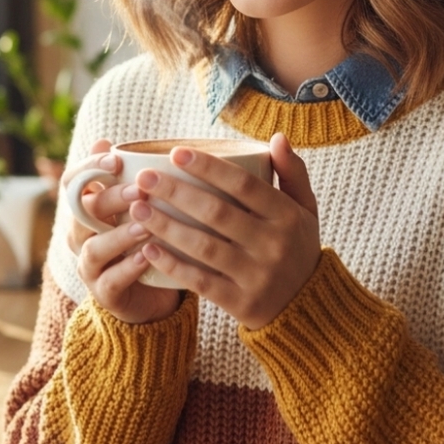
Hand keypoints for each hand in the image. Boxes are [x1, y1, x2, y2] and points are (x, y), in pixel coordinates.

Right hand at [62, 140, 180, 324]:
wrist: (154, 291)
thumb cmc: (145, 237)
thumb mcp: (138, 203)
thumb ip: (126, 175)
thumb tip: (104, 140)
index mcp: (86, 208)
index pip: (72, 181)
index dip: (89, 168)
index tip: (115, 159)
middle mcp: (81, 235)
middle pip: (83, 212)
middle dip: (110, 198)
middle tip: (138, 190)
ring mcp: (89, 266)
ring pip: (94, 248)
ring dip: (120, 234)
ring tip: (146, 225)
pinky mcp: (105, 293)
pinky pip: (111, 280)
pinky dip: (129, 267)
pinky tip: (148, 255)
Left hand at [124, 132, 320, 330]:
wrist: (306, 306)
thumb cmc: (298, 246)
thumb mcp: (306, 208)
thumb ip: (292, 172)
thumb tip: (276, 137)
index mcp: (287, 216)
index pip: (244, 185)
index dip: (209, 167)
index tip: (176, 153)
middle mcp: (273, 244)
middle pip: (217, 213)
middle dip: (176, 193)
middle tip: (144, 178)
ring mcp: (257, 276)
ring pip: (204, 247)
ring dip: (166, 226)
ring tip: (137, 208)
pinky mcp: (241, 303)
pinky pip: (201, 282)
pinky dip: (173, 265)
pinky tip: (148, 248)